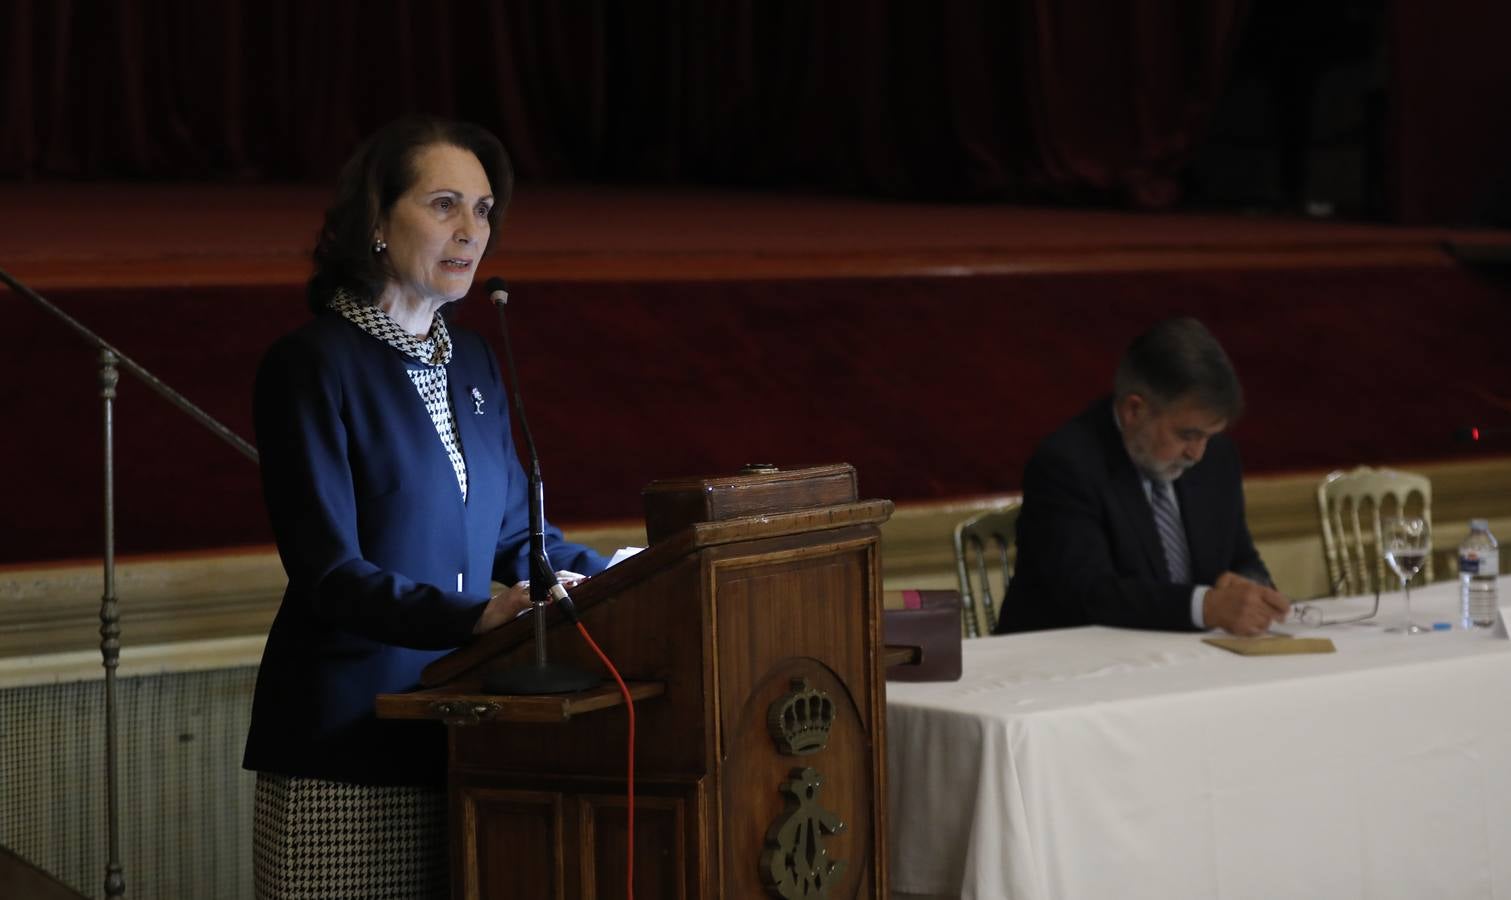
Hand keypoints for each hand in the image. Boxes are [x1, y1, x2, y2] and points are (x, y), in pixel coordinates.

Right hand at [470, 571, 589, 634]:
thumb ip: (540, 604)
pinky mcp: (512, 603)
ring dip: (559, 585)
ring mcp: (518, 592)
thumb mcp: (526, 609)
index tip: (585, 579)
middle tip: (585, 580)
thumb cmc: (504, 616)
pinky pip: (527, 600)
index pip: (553, 578)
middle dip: (570, 579)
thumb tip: (557, 603)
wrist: (482, 619)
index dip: (569, 578)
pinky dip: (539, 599)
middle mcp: (526, 586)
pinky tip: (549, 600)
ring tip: (574, 585)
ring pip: (542, 586)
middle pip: (551, 577)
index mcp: (531, 587)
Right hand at [1204, 571, 1290, 635]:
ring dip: (1266, 622)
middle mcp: (1251, 603)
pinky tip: (1252, 624)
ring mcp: (1246, 617)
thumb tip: (1271, 593)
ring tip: (1261, 619)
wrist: (1207, 606)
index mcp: (1252, 590)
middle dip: (1277, 616)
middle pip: (1274, 614)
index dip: (1284, 606)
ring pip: (1267, 623)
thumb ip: (1252, 583)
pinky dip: (1258, 629)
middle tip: (1278, 618)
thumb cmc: (1223, 592)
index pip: (1277, 600)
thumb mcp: (1235, 579)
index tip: (1286, 610)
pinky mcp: (1242, 628)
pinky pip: (1258, 631)